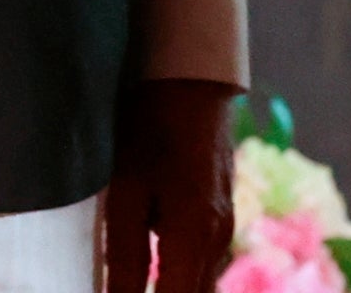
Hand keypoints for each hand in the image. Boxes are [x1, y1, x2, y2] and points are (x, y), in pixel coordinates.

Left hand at [107, 80, 238, 291]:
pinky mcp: (223, 214)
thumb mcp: (125, 191)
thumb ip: (125, 256)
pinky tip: (158, 263)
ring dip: (174, 287)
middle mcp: (217, 241)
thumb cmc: (149, 129)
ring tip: (139, 278)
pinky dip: (183, 275)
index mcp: (193, 239)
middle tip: (127, 286)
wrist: (191, 78)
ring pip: (202, 286)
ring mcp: (225, 228)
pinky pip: (205, 264)